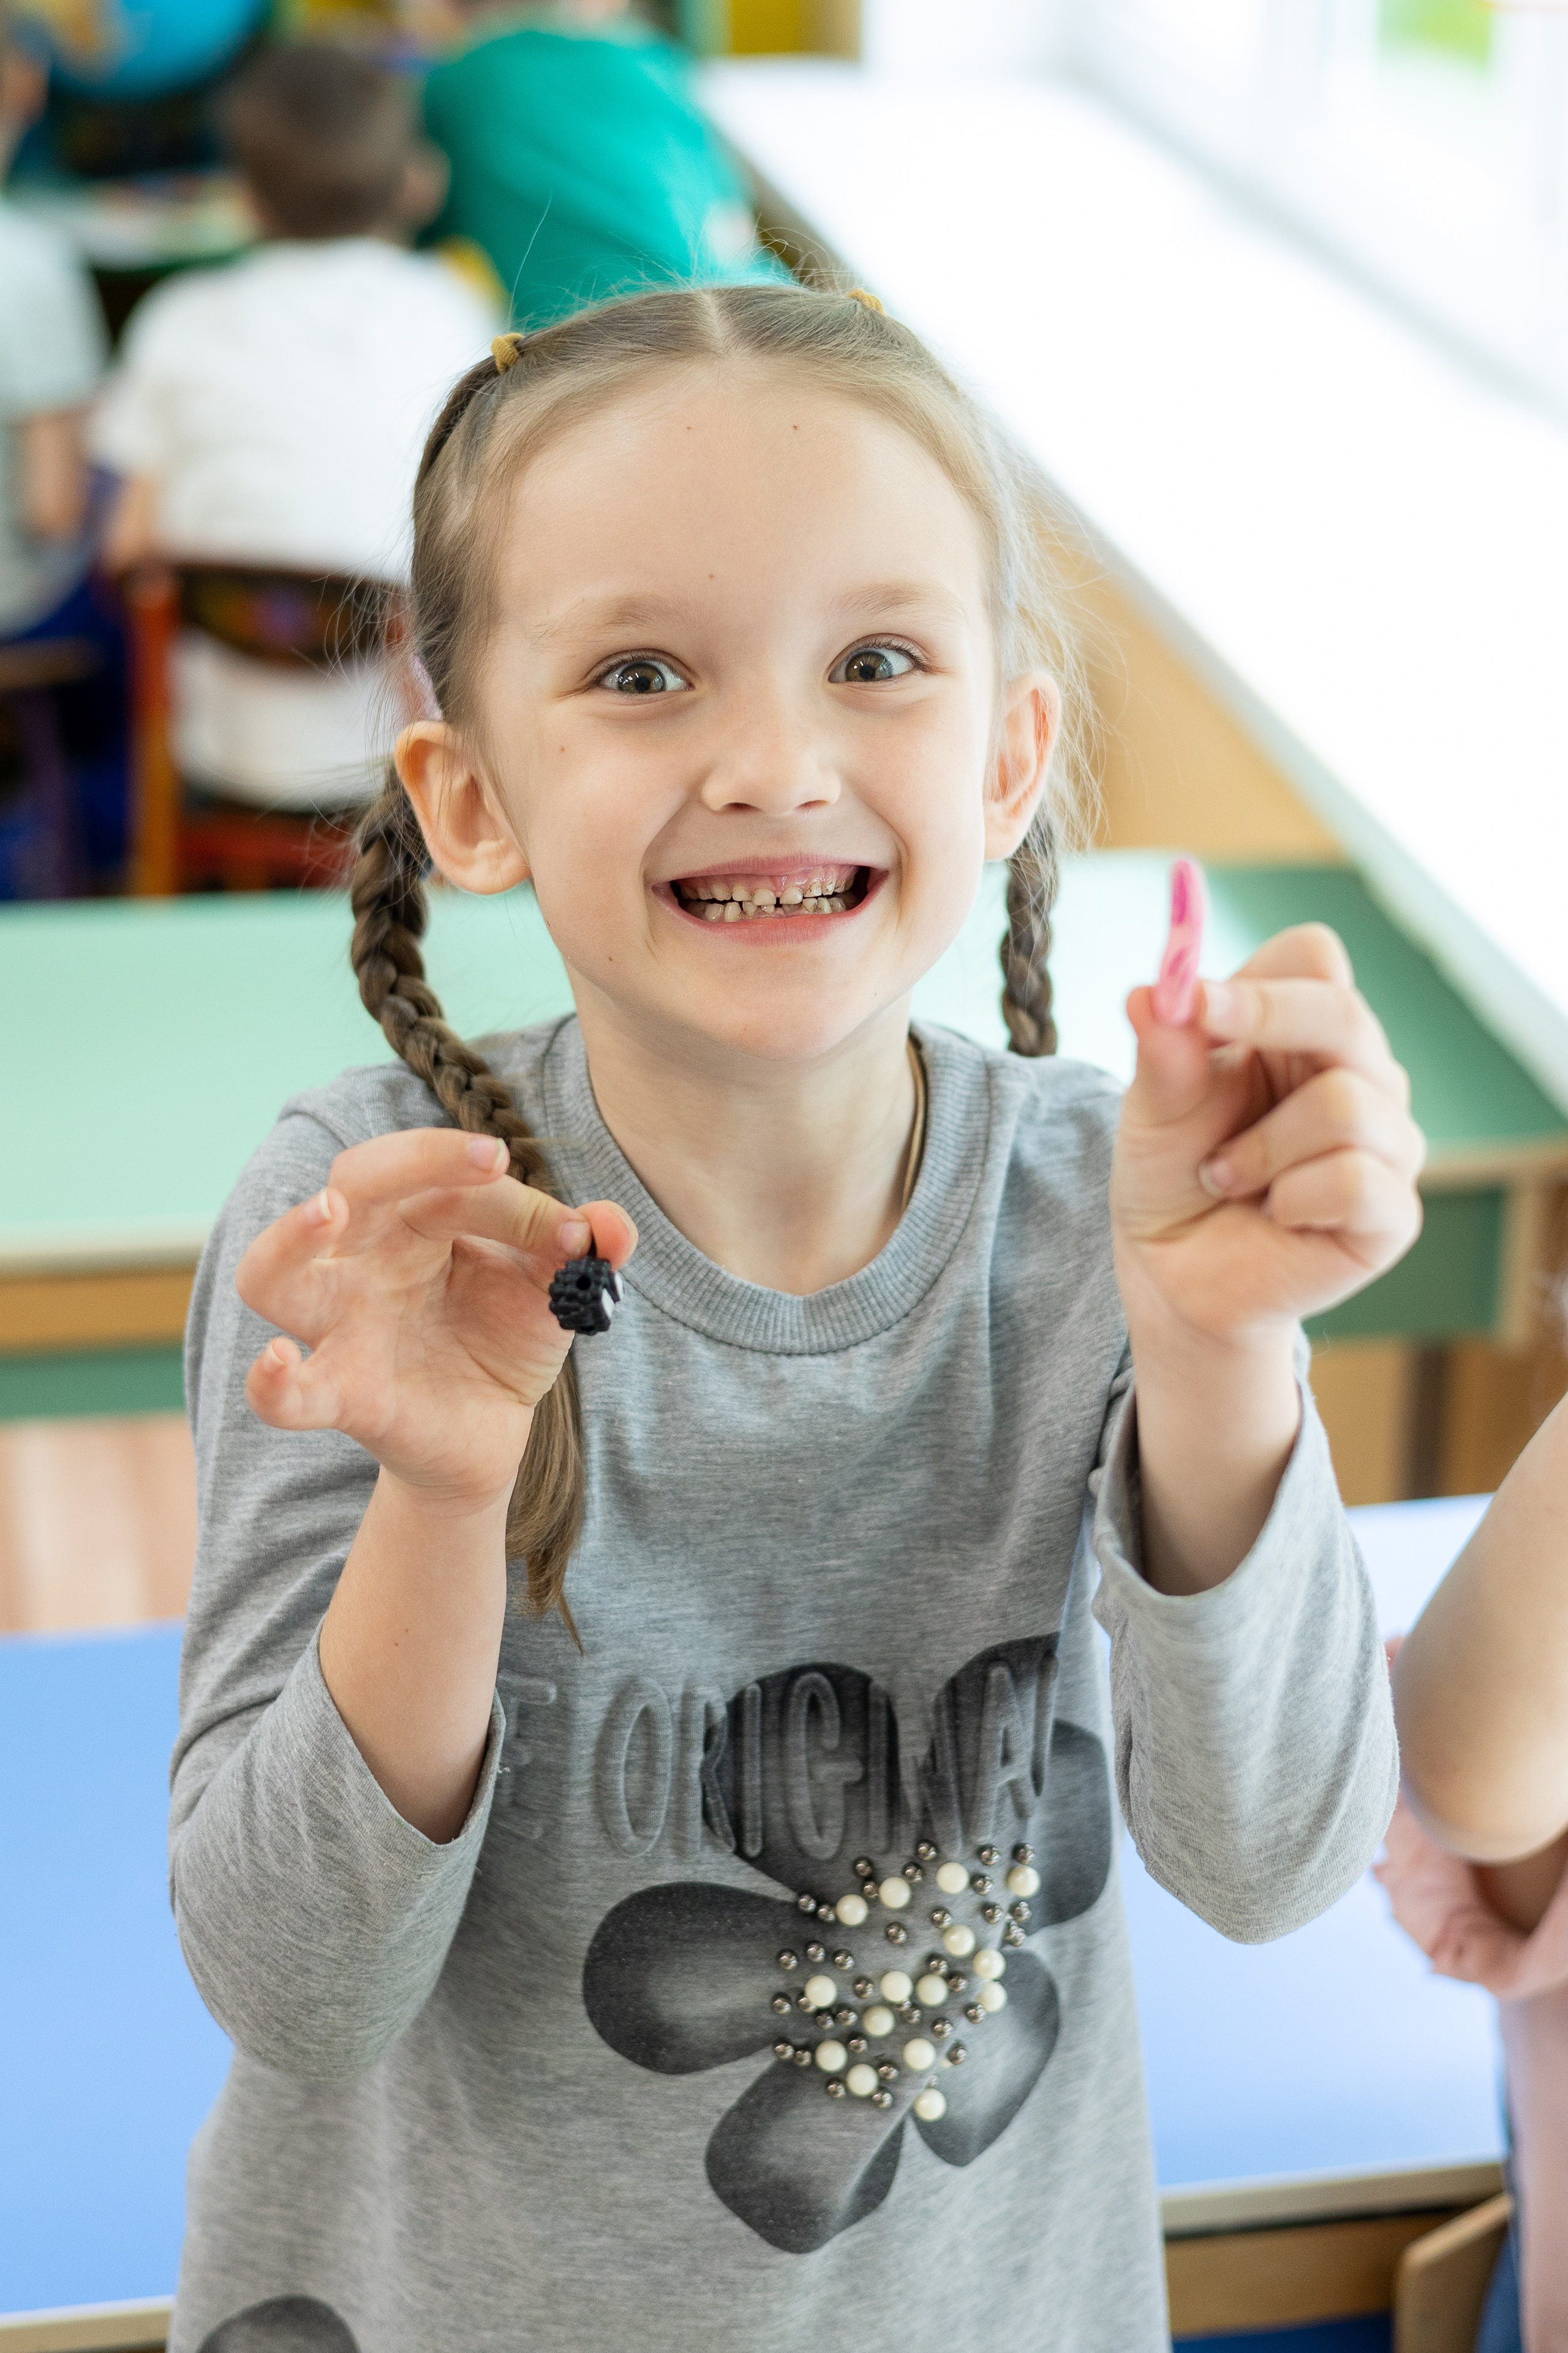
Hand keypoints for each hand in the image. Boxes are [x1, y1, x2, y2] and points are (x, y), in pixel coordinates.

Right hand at [237, 1128, 635, 1509]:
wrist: (493, 1430)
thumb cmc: (504, 1337)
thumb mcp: (555, 1289)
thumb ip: (587, 1250)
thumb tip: (613, 1227)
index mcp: (409, 1219)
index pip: (439, 1176)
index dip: (504, 1190)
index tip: (566, 1228)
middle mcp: (361, 1260)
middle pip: (349, 1181)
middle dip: (410, 1160)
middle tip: (484, 1161)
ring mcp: (340, 1327)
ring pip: (269, 1273)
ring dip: (289, 1238)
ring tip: (326, 1213)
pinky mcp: (341, 1396)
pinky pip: (282, 1395)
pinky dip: (270, 1383)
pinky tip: (279, 1361)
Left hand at [1112, 922, 1424, 1344]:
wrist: (1174, 1273)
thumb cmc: (1173, 1174)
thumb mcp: (1154, 1109)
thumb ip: (1164, 1053)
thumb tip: (1149, 992)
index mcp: (1300, 1031)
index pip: (1314, 961)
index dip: (1257, 979)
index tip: (1191, 1001)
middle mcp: (1359, 1074)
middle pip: (1345, 1013)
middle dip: (1267, 1030)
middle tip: (1200, 1069)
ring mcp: (1387, 1143)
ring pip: (1346, 1105)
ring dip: (1260, 1149)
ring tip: (1224, 1176)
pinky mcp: (1393, 1213)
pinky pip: (1355, 1181)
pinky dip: (1292, 1199)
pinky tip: (1272, 1213)